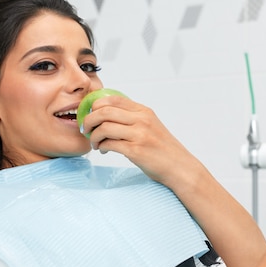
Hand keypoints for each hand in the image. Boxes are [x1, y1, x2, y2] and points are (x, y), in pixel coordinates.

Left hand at [82, 95, 197, 186]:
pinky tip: (103, 150)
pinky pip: (109, 144)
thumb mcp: (151, 126)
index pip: (113, 99)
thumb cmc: (163, 149)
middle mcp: (142, 120)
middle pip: (104, 111)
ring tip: (95, 143)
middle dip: (89, 120)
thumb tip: (106, 114)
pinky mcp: (136, 150)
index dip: (96, 105)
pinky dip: (101, 146)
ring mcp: (139, 135)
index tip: (90, 115)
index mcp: (144, 111)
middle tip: (86, 129)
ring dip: (93, 136)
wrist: (179, 167)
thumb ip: (133, 118)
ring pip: (104, 127)